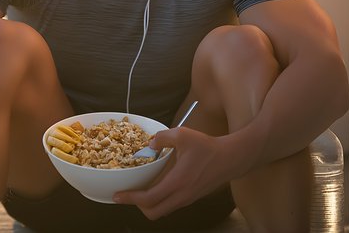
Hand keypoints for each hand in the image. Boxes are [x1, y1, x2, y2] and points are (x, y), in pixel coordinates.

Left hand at [112, 127, 242, 219]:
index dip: (130, 199)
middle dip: (137, 206)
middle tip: (128, 194)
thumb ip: (162, 137)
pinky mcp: (192, 197)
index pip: (148, 199)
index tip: (118, 196)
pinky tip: (157, 186)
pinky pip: (171, 205)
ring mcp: (187, 199)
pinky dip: (160, 201)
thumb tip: (149, 144)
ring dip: (149, 204)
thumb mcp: (182, 135)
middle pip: (153, 213)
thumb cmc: (208, 147)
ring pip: (163, 211)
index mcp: (177, 182)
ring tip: (140, 190)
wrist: (231, 158)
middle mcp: (181, 195)